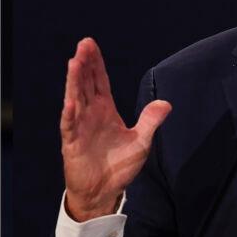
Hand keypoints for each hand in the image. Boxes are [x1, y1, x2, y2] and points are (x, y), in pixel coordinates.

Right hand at [60, 38, 171, 221]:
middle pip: (85, 84)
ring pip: (75, 99)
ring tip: (74, 62)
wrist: (104, 192)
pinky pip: (70, 127)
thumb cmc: (119, 166)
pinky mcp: (72, 144)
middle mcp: (90, 114)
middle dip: (84, 64)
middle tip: (83, 45)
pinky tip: (70, 102)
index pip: (99, 81)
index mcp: (105, 110)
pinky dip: (70, 115)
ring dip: (74, 81)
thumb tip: (166, 103)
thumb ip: (150, 121)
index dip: (96, 63)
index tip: (91, 44)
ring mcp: (80, 127)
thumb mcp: (141, 142)